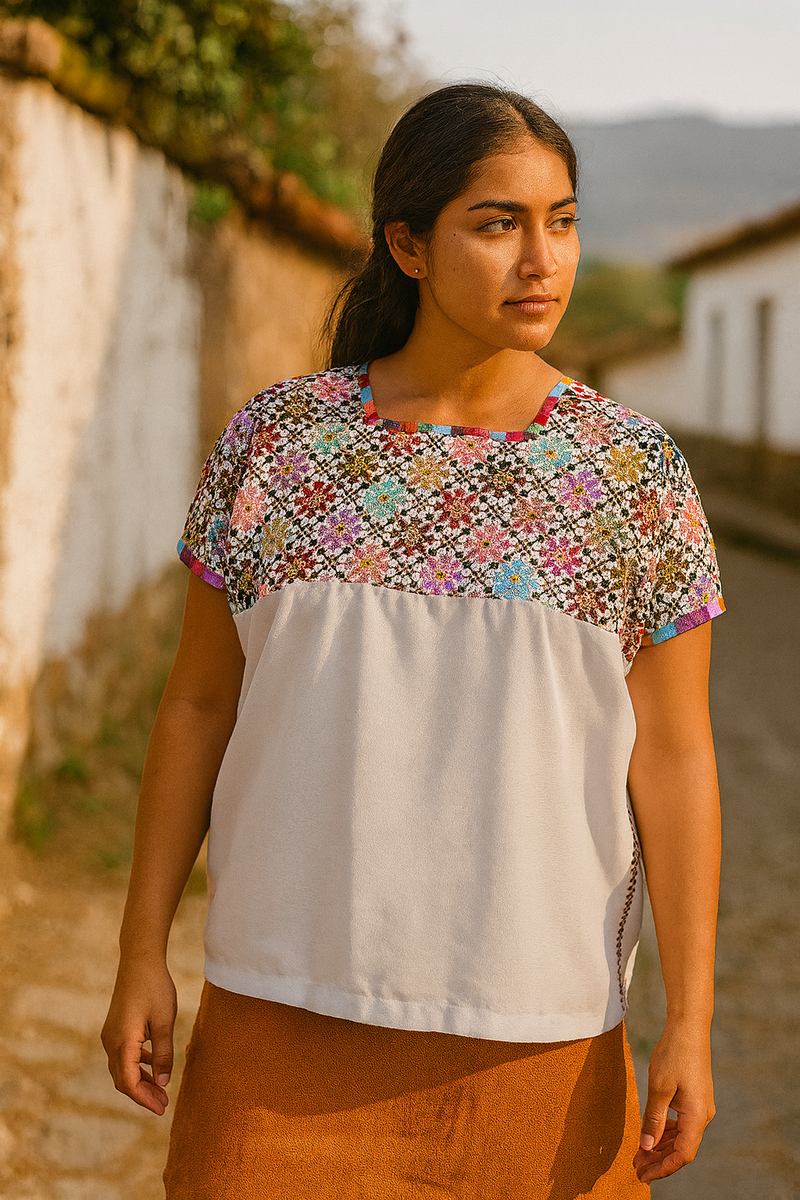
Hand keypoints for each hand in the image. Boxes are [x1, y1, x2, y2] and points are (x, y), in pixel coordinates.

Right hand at [101, 957, 177, 1115]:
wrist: (139, 961)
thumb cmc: (154, 988)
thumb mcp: (164, 1023)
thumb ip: (163, 1054)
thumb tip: (163, 1083)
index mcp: (122, 1042)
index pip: (129, 1082)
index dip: (144, 1099)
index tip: (162, 1109)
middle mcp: (111, 1042)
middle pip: (123, 1079)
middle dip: (143, 1094)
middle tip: (163, 1104)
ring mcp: (111, 1035)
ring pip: (122, 1068)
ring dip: (140, 1080)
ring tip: (160, 1090)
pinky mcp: (115, 1028)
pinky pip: (123, 1055)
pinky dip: (137, 1065)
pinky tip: (153, 1065)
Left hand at [633, 1021, 715, 1182]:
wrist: (689, 1027)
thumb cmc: (674, 1054)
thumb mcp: (659, 1087)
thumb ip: (653, 1119)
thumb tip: (646, 1147)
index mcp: (697, 1116)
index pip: (682, 1155)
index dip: (663, 1168)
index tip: (643, 1175)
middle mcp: (702, 1115)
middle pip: (681, 1149)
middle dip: (658, 1160)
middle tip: (635, 1167)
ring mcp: (700, 1107)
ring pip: (681, 1137)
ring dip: (661, 1147)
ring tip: (639, 1154)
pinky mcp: (694, 1098)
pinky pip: (681, 1123)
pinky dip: (665, 1131)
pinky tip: (651, 1133)